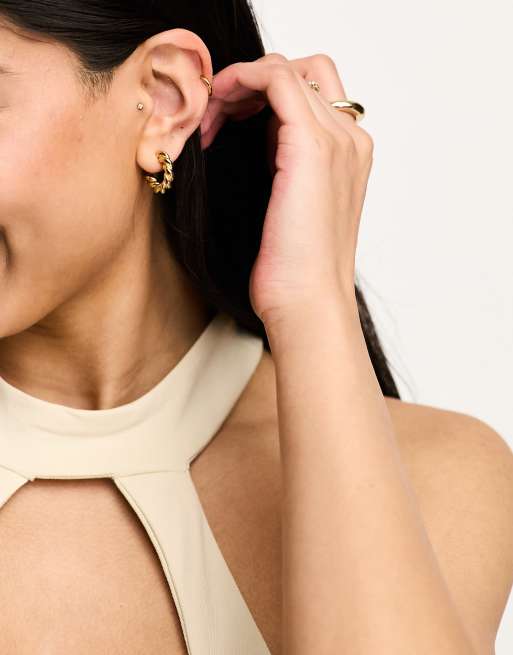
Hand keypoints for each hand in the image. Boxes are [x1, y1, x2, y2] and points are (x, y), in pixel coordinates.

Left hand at [200, 53, 373, 326]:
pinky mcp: (312, 147)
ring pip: (286, 70)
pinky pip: (275, 79)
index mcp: (348, 155)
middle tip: (214, 113)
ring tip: (207, 117)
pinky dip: (238, 82)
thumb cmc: (295, 271)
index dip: (262, 94)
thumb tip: (259, 138)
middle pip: (302, 72)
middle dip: (251, 82)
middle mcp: (350, 139)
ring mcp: (337, 140)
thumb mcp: (289, 207)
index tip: (224, 118)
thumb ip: (284, 166)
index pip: (310, 93)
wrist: (308, 304)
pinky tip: (213, 110)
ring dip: (239, 83)